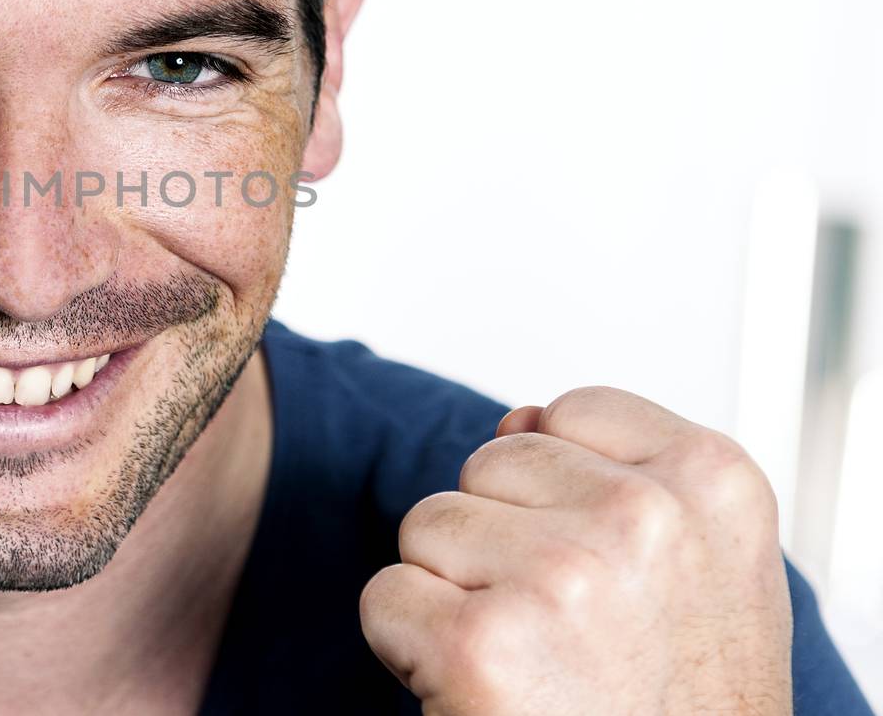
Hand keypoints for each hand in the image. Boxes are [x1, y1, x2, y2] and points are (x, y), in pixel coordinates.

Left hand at [360, 386, 793, 714]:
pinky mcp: (478, 642)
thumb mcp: (702, 575)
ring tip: (531, 667)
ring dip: (454, 597)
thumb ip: (621, 477)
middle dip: (500, 544)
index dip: (561, 499)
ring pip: (428, 524)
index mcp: (714, 483)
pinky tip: (481, 694)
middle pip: (489, 465)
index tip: (608, 580)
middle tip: (567, 639)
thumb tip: (516, 415)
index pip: (570, 413)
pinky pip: (385, 597)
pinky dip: (410, 652)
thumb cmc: (682, 710)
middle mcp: (645, 518)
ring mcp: (562, 576)